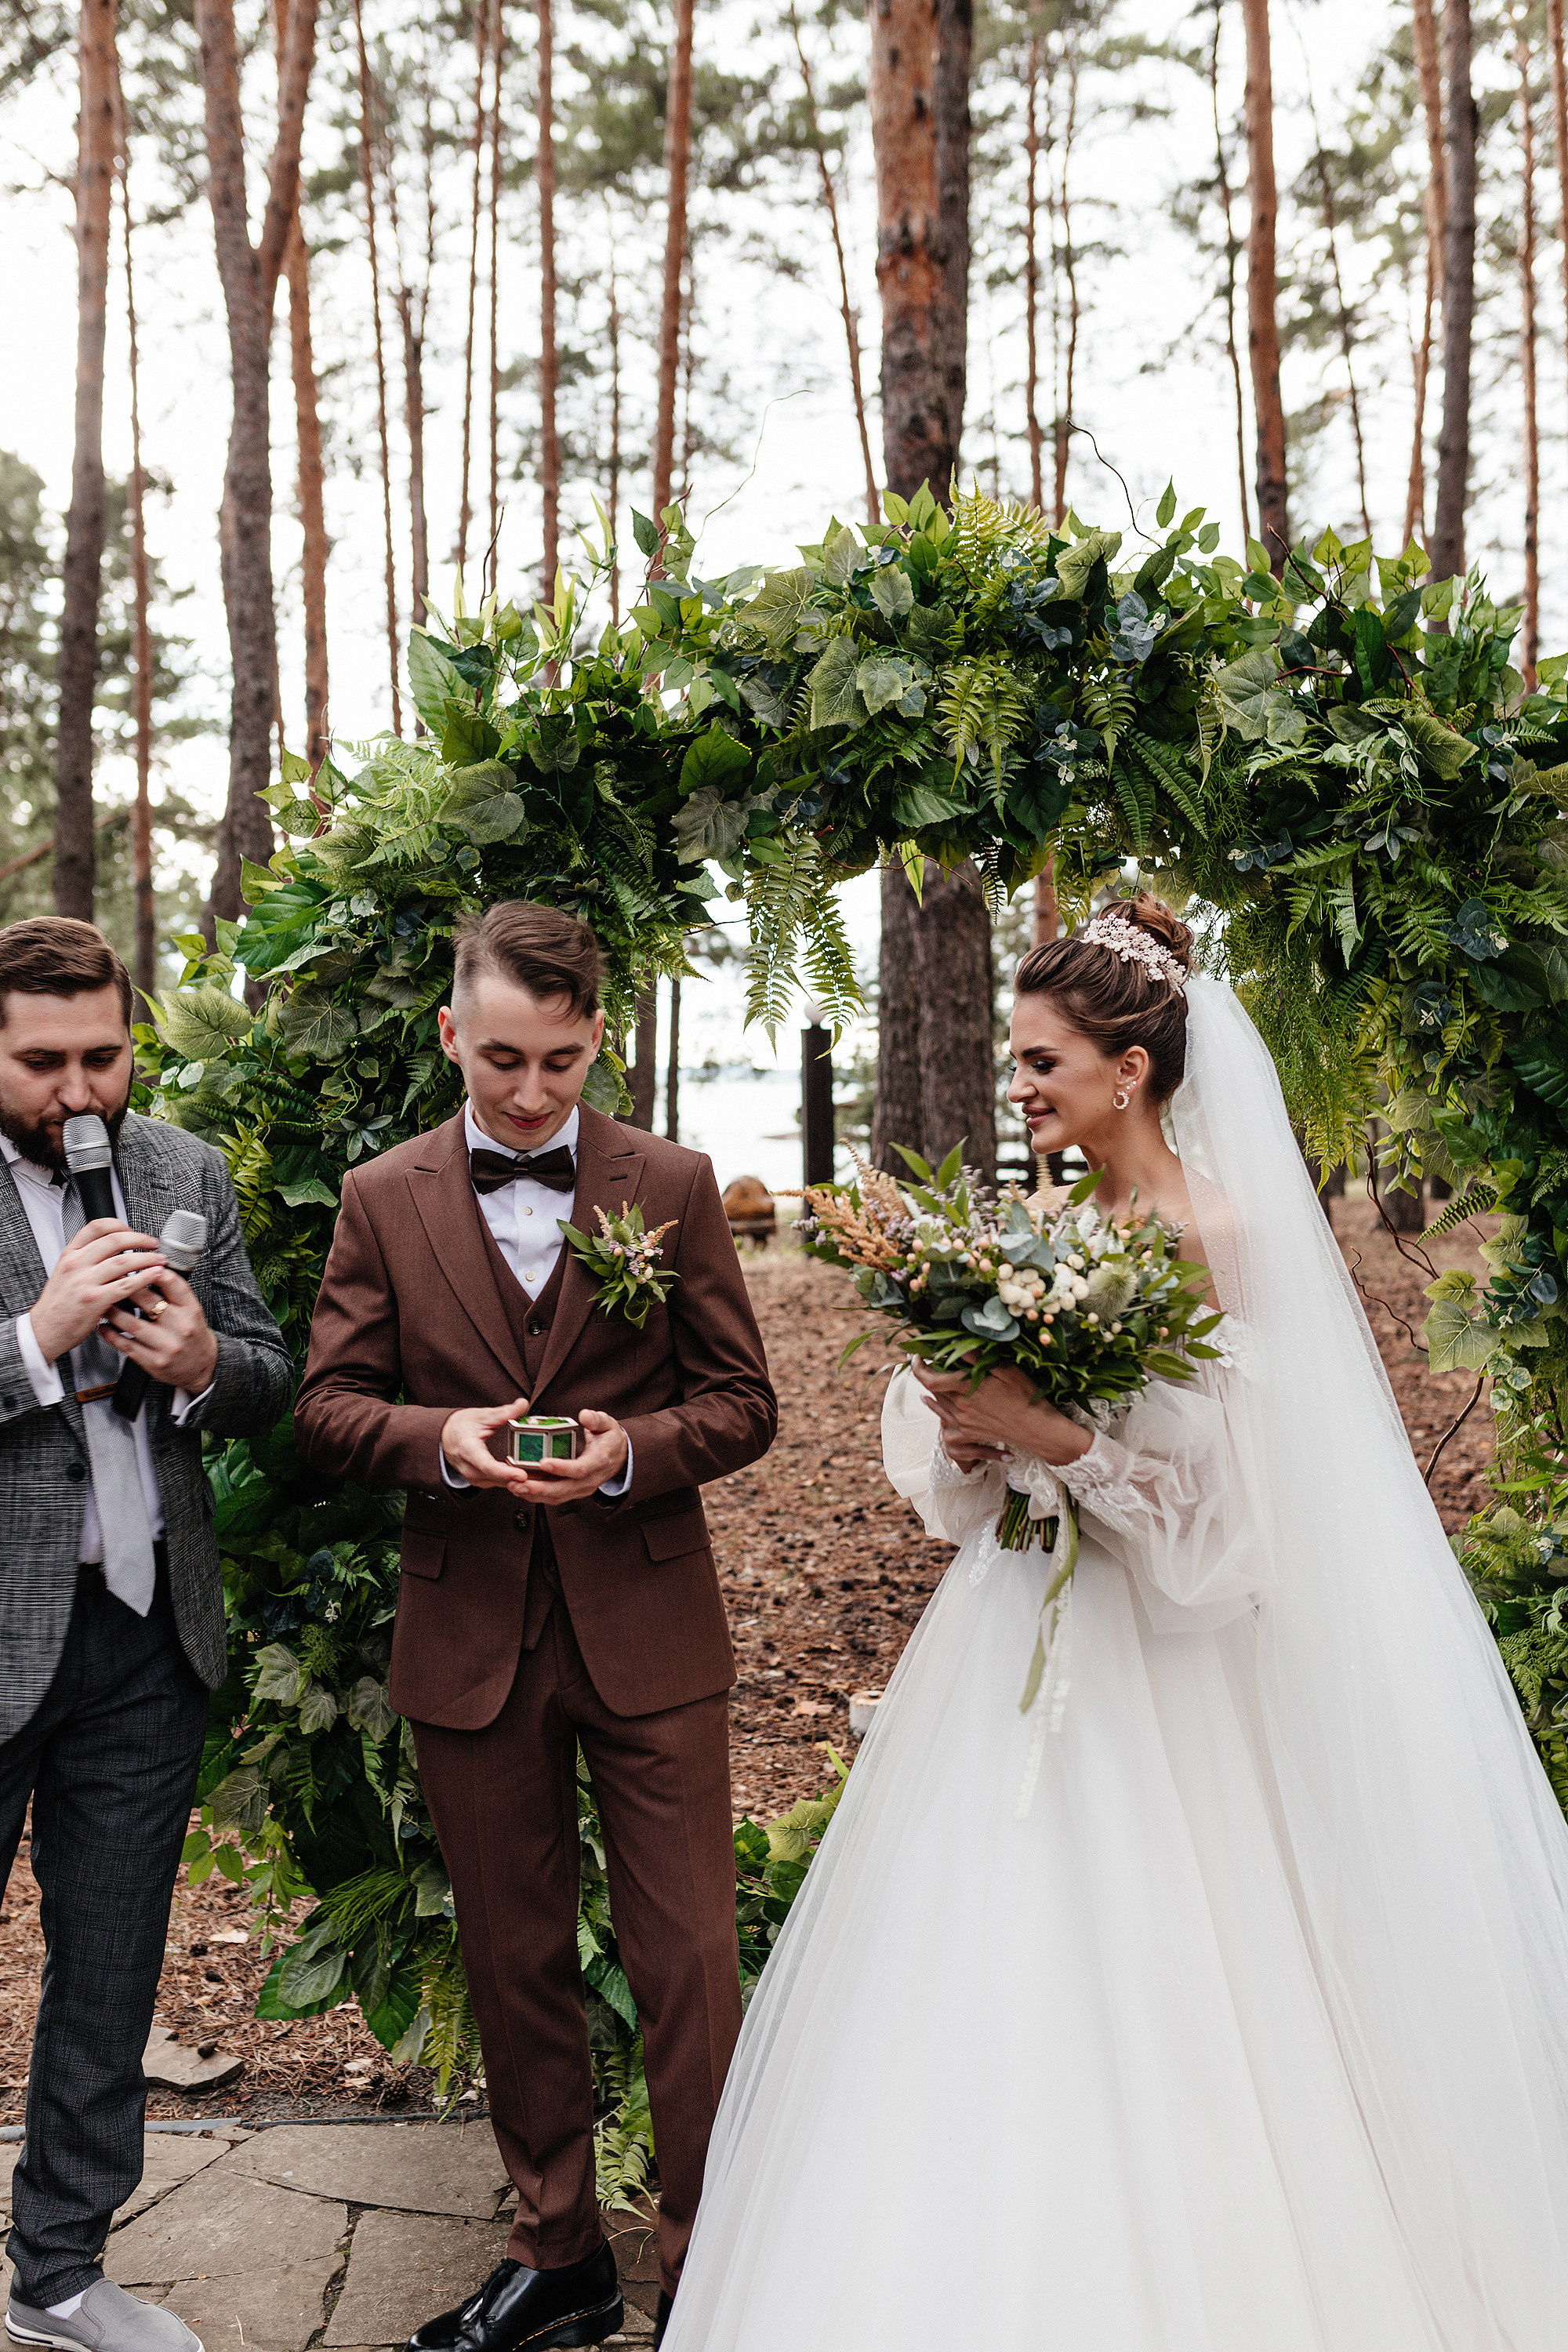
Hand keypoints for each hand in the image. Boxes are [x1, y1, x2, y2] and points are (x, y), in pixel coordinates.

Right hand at [30, 1220, 167, 1361]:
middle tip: (153, 1244)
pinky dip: (144, 1278)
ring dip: (147, 1259)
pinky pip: (126, 1284)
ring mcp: (85, 1282)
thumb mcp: (66, 1274)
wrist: (45, 1330)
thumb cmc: (58, 1305)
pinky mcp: (94, 1300)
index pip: (96, 1227)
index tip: (132, 1230)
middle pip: (114, 1240)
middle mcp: (76, 1264)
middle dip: (140, 1239)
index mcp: (69, 1255)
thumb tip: (113, 1250)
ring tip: (160, 1260)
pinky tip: (155, 1275)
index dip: (119, 1225)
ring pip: (124, 1261)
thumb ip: (86, 1260)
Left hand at [100, 1268, 219, 1393]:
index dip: (152, 1270)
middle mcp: (180, 1327)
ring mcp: (166, 1346)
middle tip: (110, 1279)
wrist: (201, 1367)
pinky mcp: (153, 1362)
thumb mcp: (191, 1310)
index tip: (137, 1264)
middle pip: (147, 1300)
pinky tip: (104, 1326)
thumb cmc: (192, 1334)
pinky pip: (125, 1345)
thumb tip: (144, 1271)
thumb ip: (172, 1293)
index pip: (173, 1283)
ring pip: (131, 1323)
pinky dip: (110, 1334)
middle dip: (125, 1287)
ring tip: (103, 1302)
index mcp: (191, 1310)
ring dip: (112, 1311)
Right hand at [439, 1395, 535, 1495]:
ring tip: (540, 1476)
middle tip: (543, 1475)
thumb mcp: (482, 1416)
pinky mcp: (479, 1481)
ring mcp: (474, 1477)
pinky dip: (512, 1481)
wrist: (445, 1437)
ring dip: (518, 1482)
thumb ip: (504, 1413)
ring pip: (499, 1484)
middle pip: (497, 1479)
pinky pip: (498, 1483)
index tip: (522, 1475)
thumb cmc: (461, 1426)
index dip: (505, 1472)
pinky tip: (528, 1475)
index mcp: (468, 1450)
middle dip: (519, 1479)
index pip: (488, 1466)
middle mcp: (470, 1468)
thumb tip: (522, 1404)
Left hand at [511, 1408, 629, 1505]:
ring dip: (534, 1494)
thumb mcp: (608, 1425)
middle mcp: (589, 1480)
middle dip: (540, 1488)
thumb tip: (584, 1415)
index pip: (580, 1469)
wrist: (618, 1457)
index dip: (561, 1468)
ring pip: (556, 1496)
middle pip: (563, 1489)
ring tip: (514, 1487)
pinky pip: (554, 1497)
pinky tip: (521, 1489)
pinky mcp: (573, 1492)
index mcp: (598, 1462)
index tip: (543, 1462)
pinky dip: (537, 1495)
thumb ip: (597, 1419)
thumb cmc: (610, 1440)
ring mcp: (581, 1488)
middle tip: (519, 1483)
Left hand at [914, 1361, 1090, 1466]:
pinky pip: (943, 1423)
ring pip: (937, 1404)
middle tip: (923, 1360)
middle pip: (931, 1390)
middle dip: (924, 1373)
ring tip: (925, 1376)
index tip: (915, 1355)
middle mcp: (961, 1407)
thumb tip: (956, 1343)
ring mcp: (963, 1423)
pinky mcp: (968, 1434)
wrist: (1036, 1430)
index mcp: (968, 1389)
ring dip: (929, 1389)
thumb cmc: (1026, 1396)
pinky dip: (934, 1409)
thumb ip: (979, 1358)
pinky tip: (929, 1401)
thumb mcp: (1006, 1371)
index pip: (930, 1378)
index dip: (918, 1366)